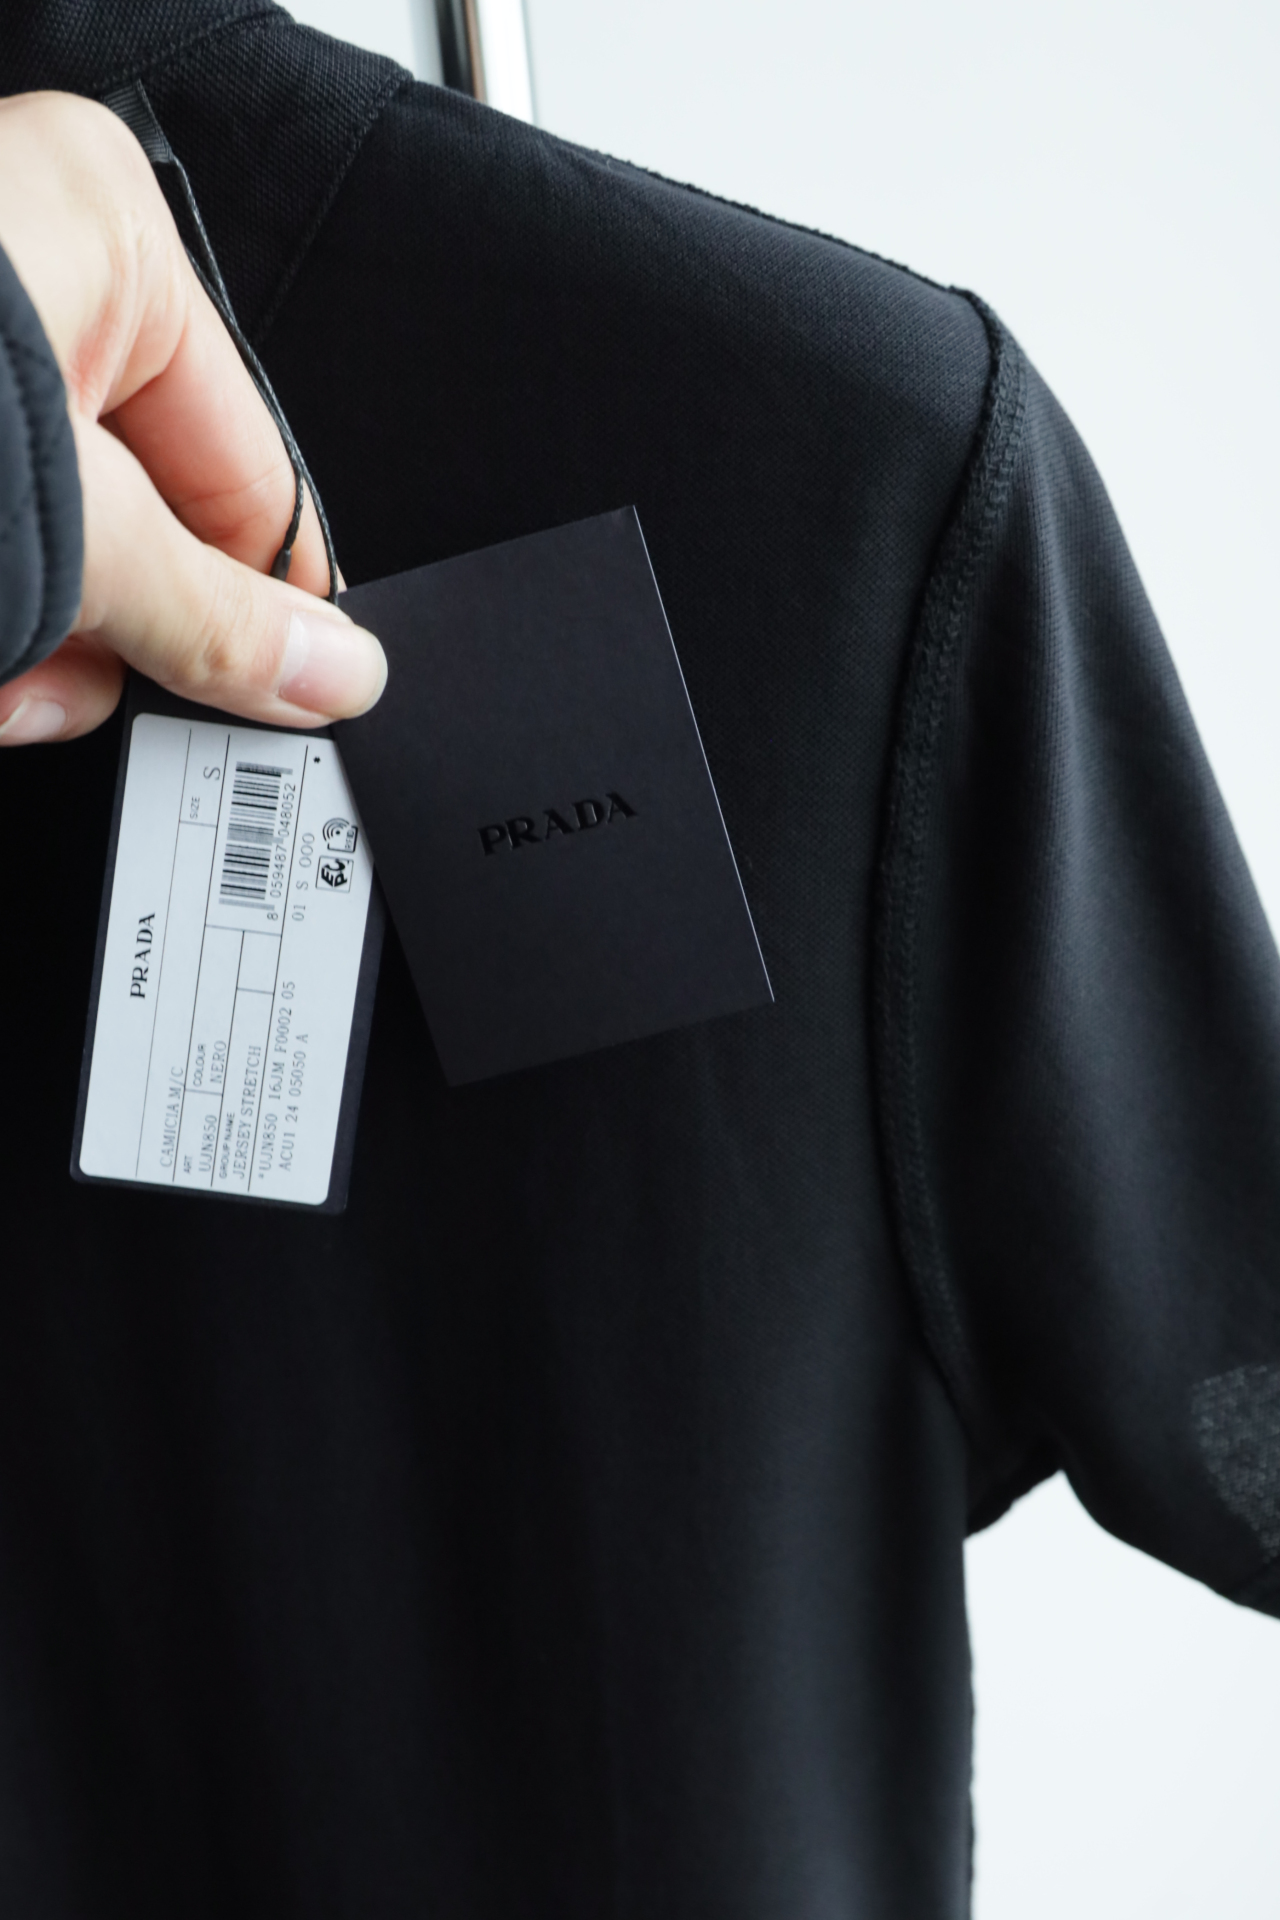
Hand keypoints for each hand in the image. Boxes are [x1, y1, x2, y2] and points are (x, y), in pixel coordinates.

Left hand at [0, 91, 385, 744]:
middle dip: (111, 642)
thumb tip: (331, 673)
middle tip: (83, 686)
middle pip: (144, 524)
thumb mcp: (73, 524)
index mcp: (105, 234)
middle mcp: (26, 270)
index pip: (250, 464)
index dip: (269, 599)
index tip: (288, 686)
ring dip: (33, 656)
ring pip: (52, 556)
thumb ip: (212, 615)